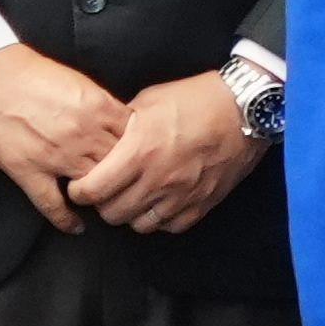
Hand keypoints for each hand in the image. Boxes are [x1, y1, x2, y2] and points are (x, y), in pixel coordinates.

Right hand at [0, 46, 129, 232]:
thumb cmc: (28, 72)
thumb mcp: (79, 82)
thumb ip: (101, 106)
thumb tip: (119, 124)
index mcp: (98, 108)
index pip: (134, 139)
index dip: (139, 152)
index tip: (139, 161)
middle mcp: (82, 134)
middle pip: (118, 166)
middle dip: (125, 178)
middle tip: (128, 189)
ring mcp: (55, 155)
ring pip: (92, 187)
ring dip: (100, 198)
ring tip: (105, 206)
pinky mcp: (27, 170)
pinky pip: (52, 204)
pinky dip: (66, 219)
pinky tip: (76, 227)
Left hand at [64, 74, 263, 236]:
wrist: (244, 108)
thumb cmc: (197, 99)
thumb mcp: (149, 101)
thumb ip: (122, 125)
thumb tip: (101, 138)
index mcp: (140, 151)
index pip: (93, 189)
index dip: (79, 191)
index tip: (80, 185)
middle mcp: (158, 178)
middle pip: (113, 213)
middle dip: (102, 204)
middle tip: (105, 191)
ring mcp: (182, 194)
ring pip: (140, 225)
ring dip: (131, 214)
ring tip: (132, 198)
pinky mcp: (202, 202)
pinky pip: (171, 226)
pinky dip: (160, 219)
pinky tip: (158, 203)